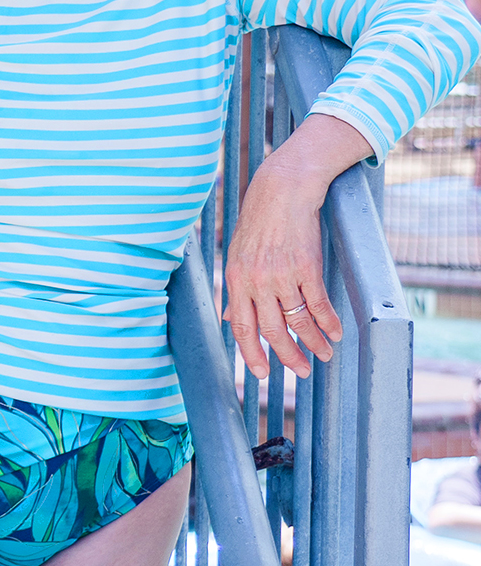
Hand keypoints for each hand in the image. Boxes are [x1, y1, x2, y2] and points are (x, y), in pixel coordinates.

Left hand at [222, 158, 342, 381]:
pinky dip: (328, 323)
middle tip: (301, 372)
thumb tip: (230, 318)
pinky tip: (335, 333)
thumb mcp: (237, 256)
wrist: (281, 192)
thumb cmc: (259, 223)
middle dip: (287, 357)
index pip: (241, 327)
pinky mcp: (307, 268)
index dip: (250, 353)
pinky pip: (319, 304)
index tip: (261, 373)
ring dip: (313, 343)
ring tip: (323, 355)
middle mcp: (257, 282)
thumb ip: (237, 289)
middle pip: (272, 331)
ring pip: (298, 322)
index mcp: (236, 281)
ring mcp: (282, 276)